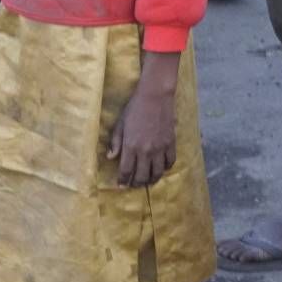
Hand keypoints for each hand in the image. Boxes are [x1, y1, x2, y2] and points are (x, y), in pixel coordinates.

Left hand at [107, 70, 176, 186]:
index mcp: (131, 146)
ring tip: (147, 181)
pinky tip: (161, 168)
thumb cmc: (134, 108)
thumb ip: (115, 142)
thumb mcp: (120, 124)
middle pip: (142, 176)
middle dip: (136, 183)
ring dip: (151, 180)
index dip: (123, 181)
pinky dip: (165, 168)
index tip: (121, 185)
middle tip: (133, 184)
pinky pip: (170, 162)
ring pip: (157, 173)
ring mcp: (160, 148)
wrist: (155, 96)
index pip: (126, 171)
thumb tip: (110, 157)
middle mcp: (146, 151)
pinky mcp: (171, 143)